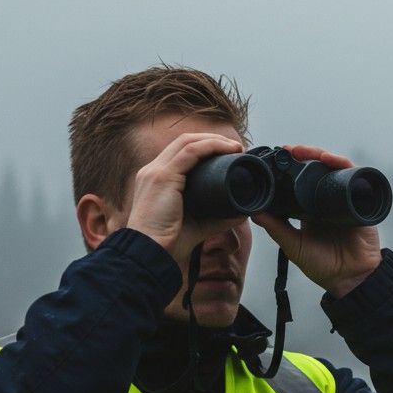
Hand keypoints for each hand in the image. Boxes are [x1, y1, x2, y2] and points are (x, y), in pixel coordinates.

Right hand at [126, 132, 244, 264]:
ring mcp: (156, 171)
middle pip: (183, 142)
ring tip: (235, 147)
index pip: (180, 153)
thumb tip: (242, 212)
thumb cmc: (169, 243)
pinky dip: (210, 146)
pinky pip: (190, 151)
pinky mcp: (163, 176)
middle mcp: (153, 171)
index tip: (227, 154)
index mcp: (156, 180)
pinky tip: (226, 149)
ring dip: (214, 140)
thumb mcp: (198, 224)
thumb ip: (217, 216)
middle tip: (235, 148)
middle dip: (211, 140)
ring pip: (187, 142)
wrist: (151, 253)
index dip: (204, 148)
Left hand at [250, 145, 382, 297]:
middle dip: (305, 155)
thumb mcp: (294, 246)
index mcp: (310, 208)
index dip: (291, 167)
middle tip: (289, 150)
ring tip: (308, 152)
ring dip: (321, 156)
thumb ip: (276, 229)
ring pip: (333, 168)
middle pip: (317, 169)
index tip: (277, 158)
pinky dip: (343, 165)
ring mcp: (343, 198)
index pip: (301, 180)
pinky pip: (354, 177)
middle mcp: (327, 200)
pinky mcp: (359, 201)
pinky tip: (332, 161)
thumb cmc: (324, 266)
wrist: (351, 279)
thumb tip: (255, 211)